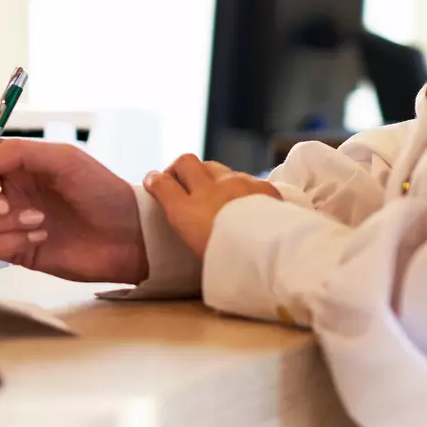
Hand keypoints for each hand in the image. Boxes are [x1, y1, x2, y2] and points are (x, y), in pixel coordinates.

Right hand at [0, 136, 144, 283]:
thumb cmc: (102, 192)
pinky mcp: (17, 249)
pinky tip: (41, 237)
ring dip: (1, 223)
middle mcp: (9, 191)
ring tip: (38, 221)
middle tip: (7, 204)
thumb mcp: (63, 160)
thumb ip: (18, 153)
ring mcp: (11, 222)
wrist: (127, 235)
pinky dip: (12, 241)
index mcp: (17, 164)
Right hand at [140, 154, 279, 260]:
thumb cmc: (233, 264)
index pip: (161, 184)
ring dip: (211, 176)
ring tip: (217, 192)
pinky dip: (240, 186)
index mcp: (187, 212)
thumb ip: (192, 229)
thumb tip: (192, 223)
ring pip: (215, 167)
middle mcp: (209, 190)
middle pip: (186, 162)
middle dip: (180, 168)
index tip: (153, 182)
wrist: (273, 255)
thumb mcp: (200, 252)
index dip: (154, 180)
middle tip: (183, 181)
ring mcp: (237, 183)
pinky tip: (247, 200)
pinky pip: (245, 177)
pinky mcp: (261, 184)